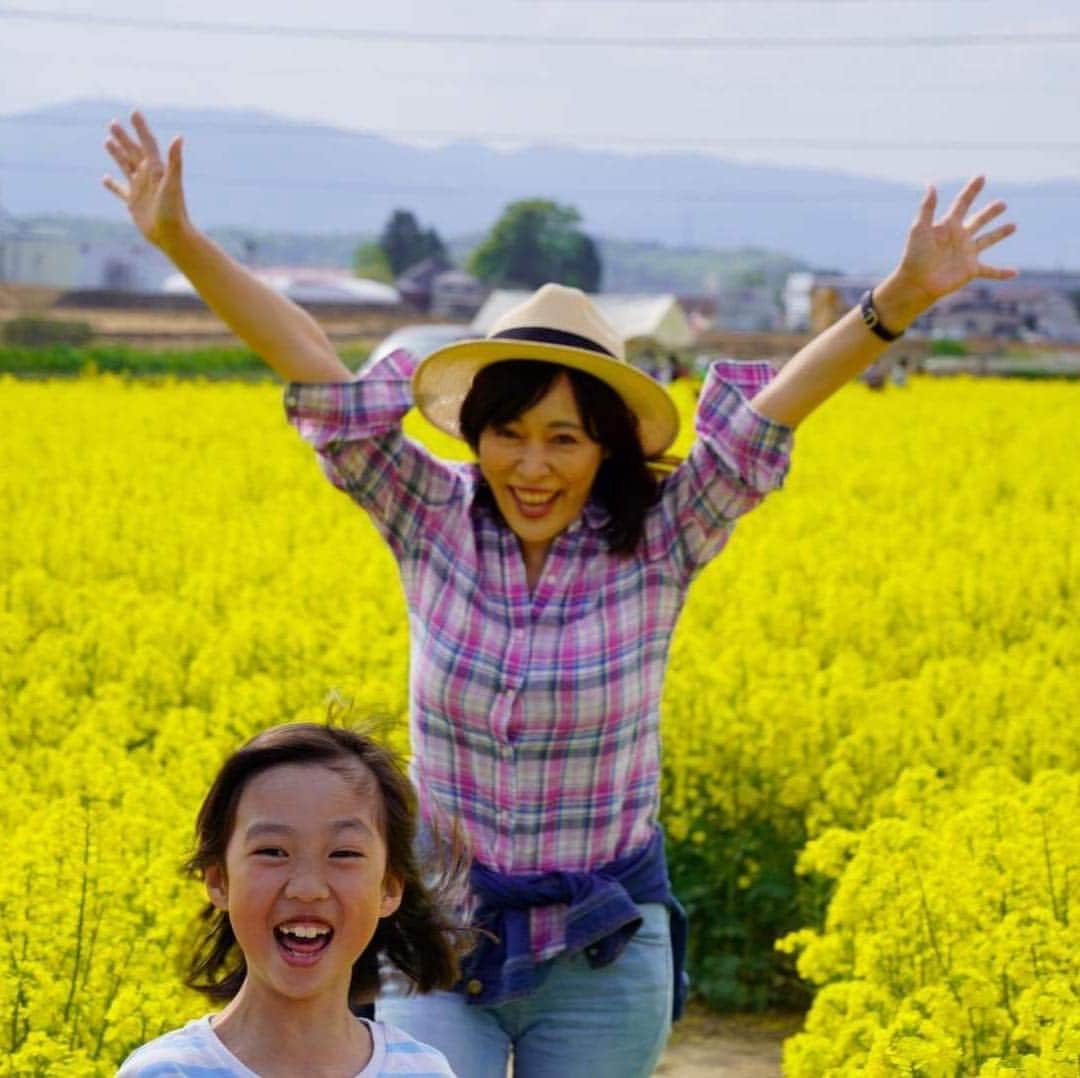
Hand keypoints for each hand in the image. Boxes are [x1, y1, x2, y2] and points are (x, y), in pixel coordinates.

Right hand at [103, 111, 188, 250]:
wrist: (172, 235)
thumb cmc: (174, 210)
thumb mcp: (172, 183)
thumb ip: (174, 160)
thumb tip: (179, 137)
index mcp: (157, 169)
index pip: (147, 143)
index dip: (140, 128)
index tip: (134, 112)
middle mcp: (148, 177)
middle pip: (134, 152)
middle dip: (124, 137)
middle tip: (112, 122)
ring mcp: (140, 189)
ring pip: (126, 166)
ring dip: (117, 154)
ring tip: (107, 140)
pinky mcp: (134, 203)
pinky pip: (120, 191)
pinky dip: (112, 184)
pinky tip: (104, 179)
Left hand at [889, 176, 1016, 311]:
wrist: (916, 283)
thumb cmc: (915, 256)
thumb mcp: (920, 229)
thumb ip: (927, 208)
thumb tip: (931, 185)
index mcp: (948, 226)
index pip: (962, 203)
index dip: (971, 190)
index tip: (981, 177)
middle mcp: (959, 238)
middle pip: (978, 220)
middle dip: (990, 212)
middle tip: (1002, 204)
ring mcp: (966, 254)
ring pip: (987, 240)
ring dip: (1000, 233)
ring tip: (1013, 226)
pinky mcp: (970, 270)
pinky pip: (990, 271)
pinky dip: (1002, 272)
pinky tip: (1015, 273)